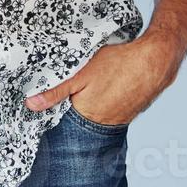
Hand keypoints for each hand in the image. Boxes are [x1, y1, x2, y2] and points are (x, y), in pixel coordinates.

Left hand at [24, 38, 183, 125]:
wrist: (155, 62)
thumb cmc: (118, 65)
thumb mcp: (81, 73)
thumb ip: (56, 91)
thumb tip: (31, 105)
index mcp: (86, 116)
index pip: (61, 119)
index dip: (52, 109)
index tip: (42, 102)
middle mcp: (102, 124)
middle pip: (76, 119)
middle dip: (69, 107)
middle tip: (67, 89)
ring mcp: (117, 120)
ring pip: (92, 115)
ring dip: (86, 104)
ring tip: (86, 88)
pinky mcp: (127, 112)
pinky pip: (108, 111)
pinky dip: (102, 102)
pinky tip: (102, 89)